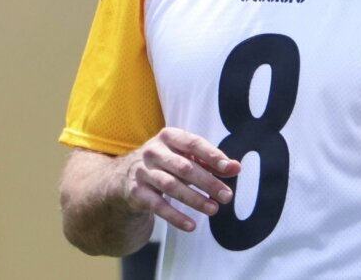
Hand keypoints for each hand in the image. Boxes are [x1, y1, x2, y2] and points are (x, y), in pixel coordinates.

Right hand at [117, 127, 240, 232]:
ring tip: (214, 209)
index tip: (229, 169)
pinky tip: (191, 225)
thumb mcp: (185, 156)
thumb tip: (236, 168)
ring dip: (195, 199)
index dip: (212, 156)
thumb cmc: (165, 163)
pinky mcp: (136, 192)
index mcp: (169, 136)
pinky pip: (158, 206)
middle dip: (208, 182)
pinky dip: (175, 217)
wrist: (124, 177)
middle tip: (227, 196)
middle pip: (184, 167)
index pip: (193, 144)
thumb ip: (210, 161)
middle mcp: (154, 152)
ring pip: (171, 186)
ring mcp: (143, 172)